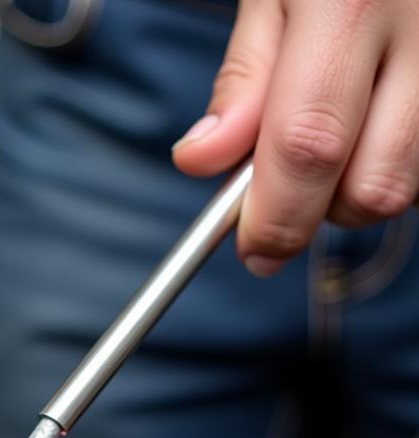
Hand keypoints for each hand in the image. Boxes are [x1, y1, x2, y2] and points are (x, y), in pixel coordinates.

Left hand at [172, 0, 418, 275]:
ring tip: (336, 141)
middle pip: (375, 185)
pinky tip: (375, 127)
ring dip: (360, 191)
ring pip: (414, 183)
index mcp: (351, 2)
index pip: (309, 145)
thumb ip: (243, 79)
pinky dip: (398, 163)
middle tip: (286, 197)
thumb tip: (201, 162)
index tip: (253, 250)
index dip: (276, 216)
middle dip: (320, 213)